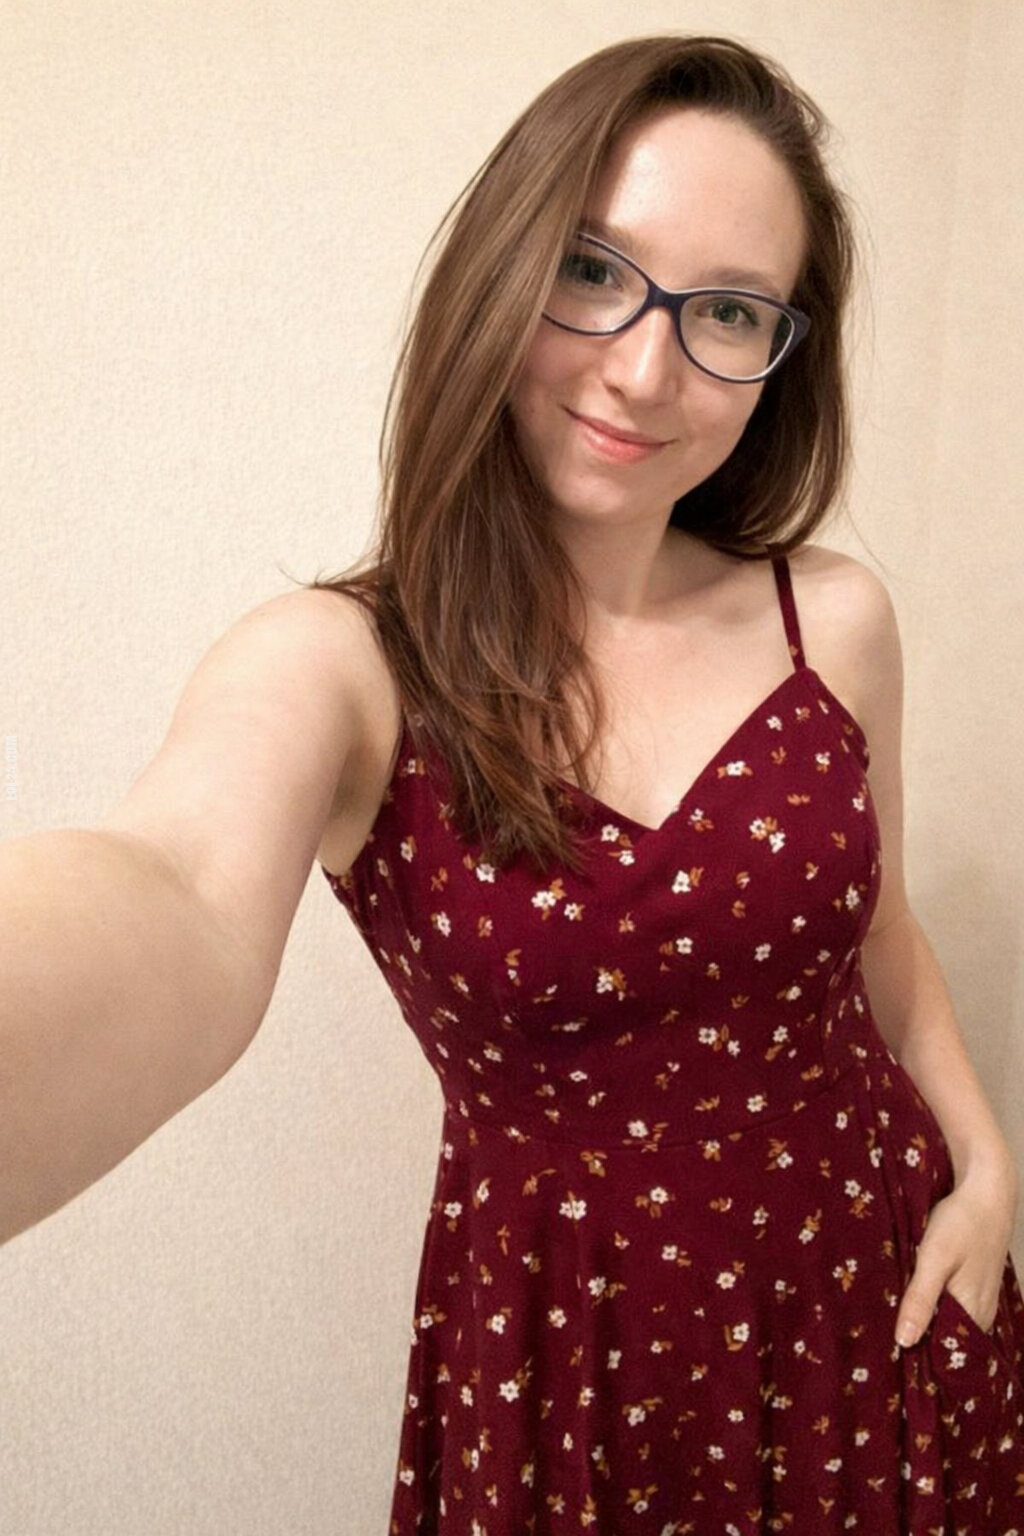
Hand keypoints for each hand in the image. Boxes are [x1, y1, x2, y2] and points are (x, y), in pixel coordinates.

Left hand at [894, 1161, 1018, 1347]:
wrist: (988, 1192)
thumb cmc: (961, 1224)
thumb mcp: (934, 1259)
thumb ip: (920, 1300)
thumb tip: (904, 1342)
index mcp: (971, 1314)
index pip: (944, 1354)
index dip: (919, 1360)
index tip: (890, 1364)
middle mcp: (981, 1314)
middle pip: (947, 1342)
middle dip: (919, 1344)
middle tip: (883, 1348)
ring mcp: (981, 1300)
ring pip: (950, 1325)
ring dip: (927, 1326)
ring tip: (891, 1330)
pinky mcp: (977, 1286)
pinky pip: (955, 1309)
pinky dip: (936, 1311)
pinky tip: (915, 1305)